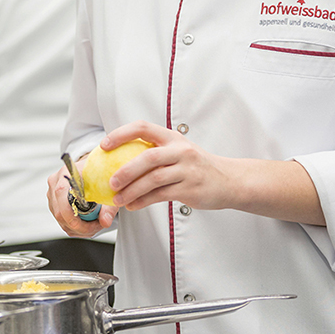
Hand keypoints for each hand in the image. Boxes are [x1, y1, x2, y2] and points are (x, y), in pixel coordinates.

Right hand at [47, 163, 118, 237]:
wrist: (93, 169)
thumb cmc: (98, 175)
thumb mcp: (108, 188)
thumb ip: (108, 206)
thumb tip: (105, 221)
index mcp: (67, 174)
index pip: (62, 195)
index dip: (73, 214)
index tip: (90, 224)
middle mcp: (56, 183)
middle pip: (60, 213)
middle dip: (80, 226)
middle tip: (97, 226)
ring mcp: (52, 194)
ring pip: (61, 220)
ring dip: (78, 228)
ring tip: (94, 225)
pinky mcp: (54, 203)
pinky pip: (62, 221)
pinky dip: (75, 227)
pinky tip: (87, 224)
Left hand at [100, 121, 235, 212]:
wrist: (229, 180)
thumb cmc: (197, 166)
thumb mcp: (179, 151)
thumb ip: (155, 152)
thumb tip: (120, 162)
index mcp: (173, 138)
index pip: (143, 128)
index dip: (121, 134)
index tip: (104, 145)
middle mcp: (181, 151)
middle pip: (148, 157)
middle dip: (126, 170)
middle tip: (110, 182)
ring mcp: (187, 170)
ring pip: (153, 180)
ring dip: (132, 191)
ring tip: (118, 200)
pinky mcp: (190, 189)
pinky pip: (161, 195)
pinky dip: (143, 201)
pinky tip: (133, 205)